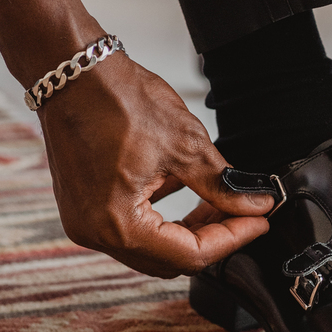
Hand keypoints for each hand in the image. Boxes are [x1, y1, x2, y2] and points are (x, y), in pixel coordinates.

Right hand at [37, 54, 271, 277]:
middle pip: (169, 258)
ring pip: (152, 245)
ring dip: (188, 229)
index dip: (232, 238)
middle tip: (243, 213)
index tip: (258, 221)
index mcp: (117, 224)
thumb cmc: (117, 100)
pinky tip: (187, 190)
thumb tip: (255, 204)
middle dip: (212, 237)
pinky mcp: (85, 205)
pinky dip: (164, 217)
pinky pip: (132, 227)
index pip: (190, 254)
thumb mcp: (185, 144)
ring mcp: (85, 220)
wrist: (73, 72)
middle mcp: (94, 232)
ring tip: (220, 202)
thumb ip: (222, 184)